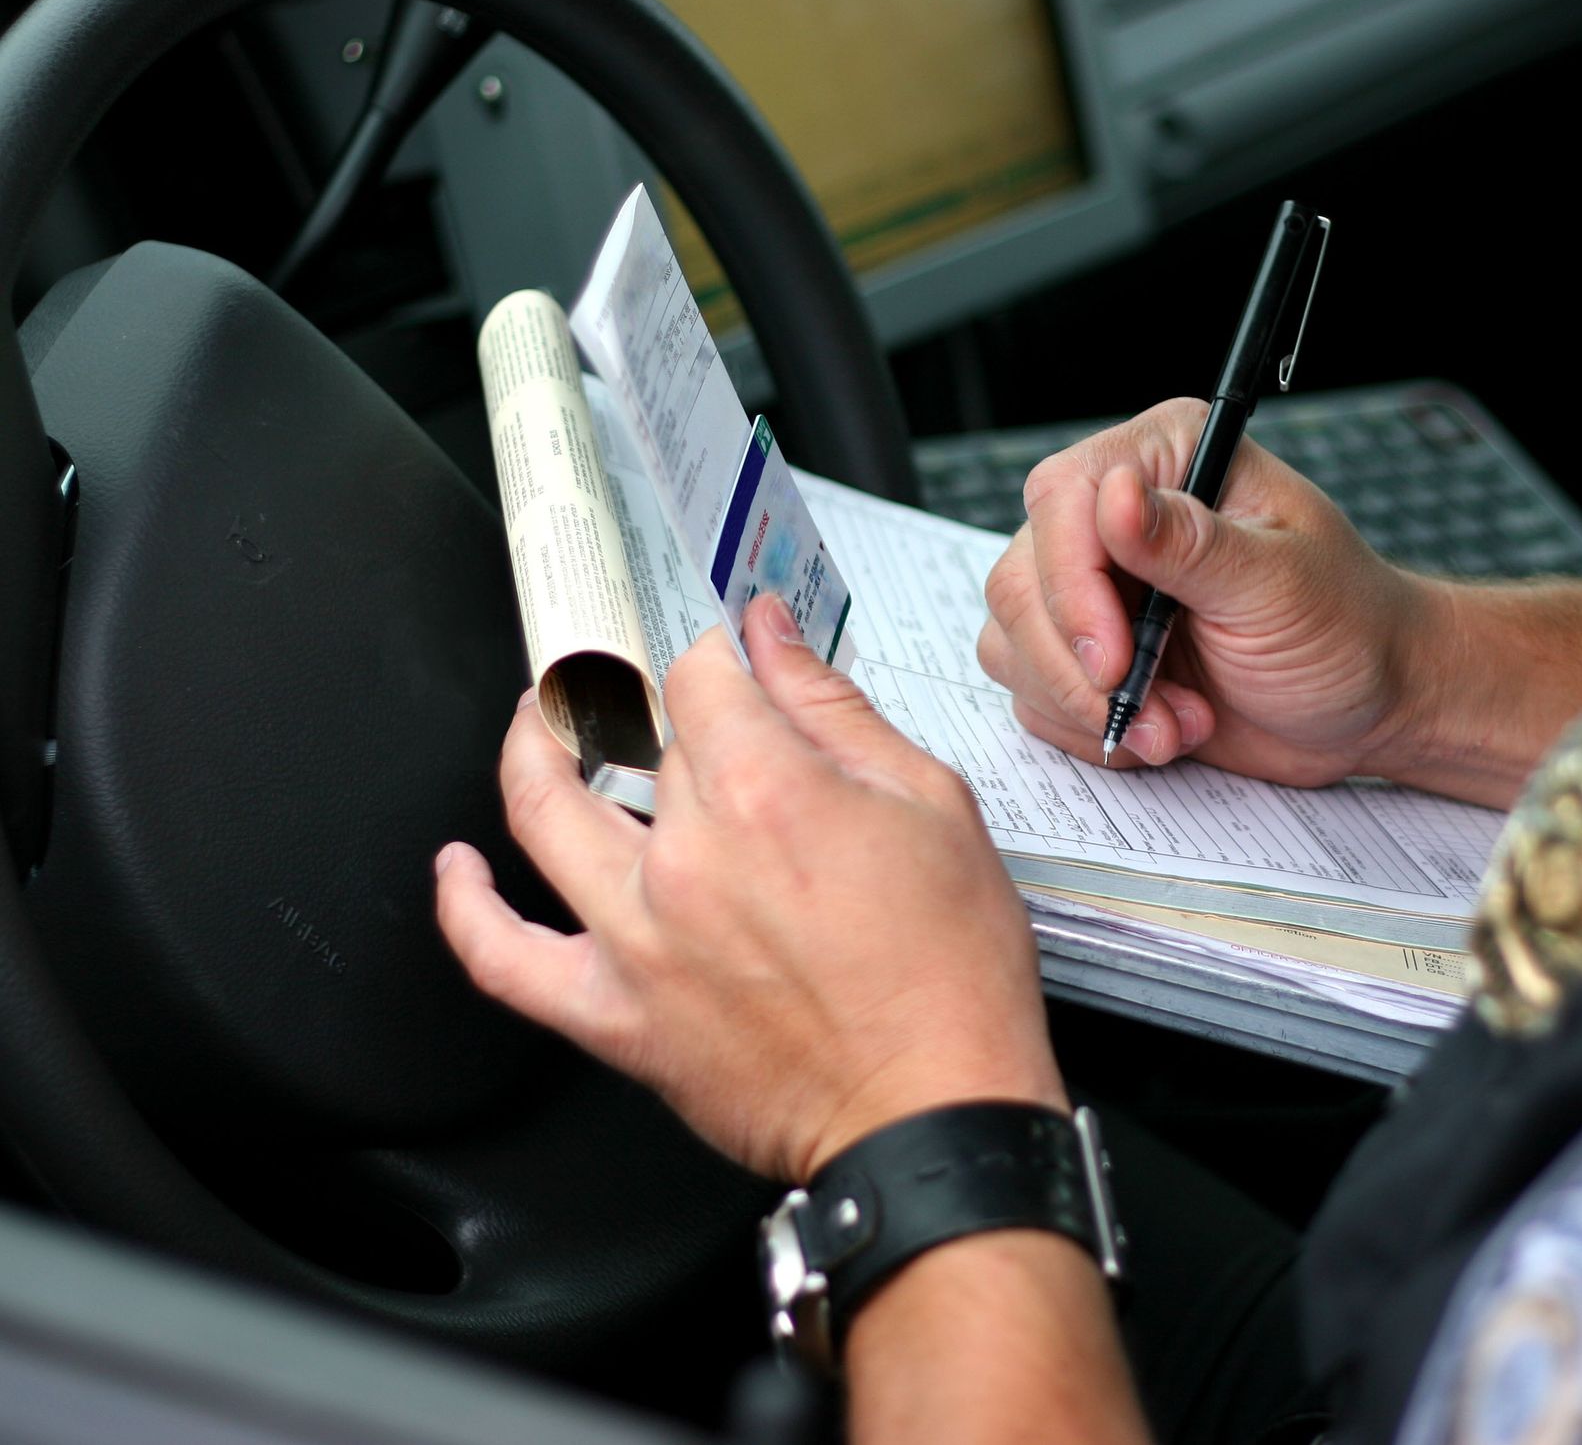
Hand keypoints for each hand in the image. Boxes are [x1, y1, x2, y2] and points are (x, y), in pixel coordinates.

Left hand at [434, 596, 1065, 1184]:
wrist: (935, 1113)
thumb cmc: (949, 976)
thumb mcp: (931, 807)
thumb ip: (835, 711)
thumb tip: (772, 638)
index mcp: (765, 792)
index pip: (699, 675)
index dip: (715, 651)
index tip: (730, 657)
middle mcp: (686, 858)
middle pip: (641, 741)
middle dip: (663, 708)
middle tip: (678, 704)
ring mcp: (637, 938)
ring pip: (542, 813)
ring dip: (529, 749)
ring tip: (536, 725)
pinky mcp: (616, 1017)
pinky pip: (502, 960)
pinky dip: (466, 907)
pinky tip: (461, 870)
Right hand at [978, 397, 1436, 785]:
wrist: (1368, 704)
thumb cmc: (1348, 628)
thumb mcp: (1280, 585)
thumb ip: (1191, 544)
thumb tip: (1113, 498)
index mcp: (1170, 459)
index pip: (1063, 499)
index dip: (1072, 586)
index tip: (1114, 660)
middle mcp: (1118, 515)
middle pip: (1021, 579)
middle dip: (1079, 665)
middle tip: (1150, 708)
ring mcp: (1097, 586)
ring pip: (1014, 641)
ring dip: (1088, 705)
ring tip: (1177, 723)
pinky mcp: (1088, 651)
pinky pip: (1034, 692)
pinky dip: (1090, 728)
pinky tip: (1164, 730)